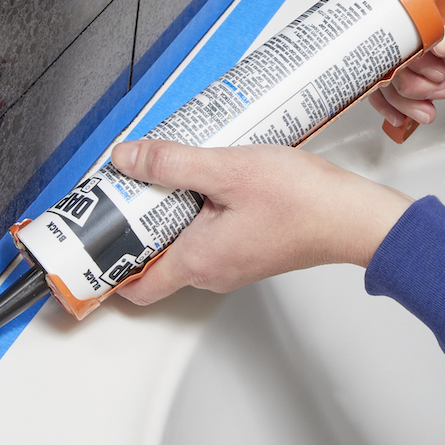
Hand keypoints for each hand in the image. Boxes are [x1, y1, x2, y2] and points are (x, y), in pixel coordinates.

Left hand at [108, 140, 414, 305]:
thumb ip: (172, 163)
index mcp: (199, 260)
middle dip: (136, 224)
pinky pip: (209, 233)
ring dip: (169, 211)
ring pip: (182, 243)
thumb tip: (128, 158)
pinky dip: (198, 208)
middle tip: (128, 185)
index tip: (88, 238)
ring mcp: (234, 261)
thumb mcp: (228, 169)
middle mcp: (213, 270)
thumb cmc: (305, 202)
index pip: (134, 286)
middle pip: (154, 259)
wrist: (356, 216)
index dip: (105, 266)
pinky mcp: (252, 248)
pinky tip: (210, 177)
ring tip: (170, 171)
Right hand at [369, 0, 444, 127]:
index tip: (434, 69)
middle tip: (438, 88)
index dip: (410, 45)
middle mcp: (429, 0)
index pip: (405, 12)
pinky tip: (414, 111)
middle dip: (408, 76)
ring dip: (406, 92)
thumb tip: (442, 42)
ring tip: (431, 104)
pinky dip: (405, 96)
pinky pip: (407, 71)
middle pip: (395, 42)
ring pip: (396, 62)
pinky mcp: (432, 43)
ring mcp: (429, 25)